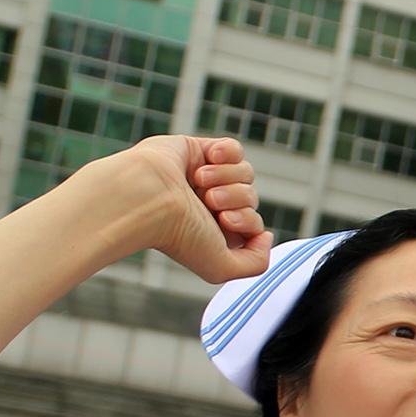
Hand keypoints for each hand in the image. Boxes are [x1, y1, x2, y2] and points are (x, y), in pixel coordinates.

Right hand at [120, 135, 270, 282]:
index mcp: (214, 230)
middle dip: (236, 198)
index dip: (247, 220)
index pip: (254, 223)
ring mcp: (204, 177)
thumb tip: (267, 236)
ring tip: (200, 181)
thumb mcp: (221, 268)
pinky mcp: (198, 150)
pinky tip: (209, 159)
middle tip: (210, 201)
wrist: (148, 198)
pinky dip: (227, 153)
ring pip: (245, 173)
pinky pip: (234, 148)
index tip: (224, 220)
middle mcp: (209, 205)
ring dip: (227, 177)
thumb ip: (256, 263)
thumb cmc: (178, 234)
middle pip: (250, 197)